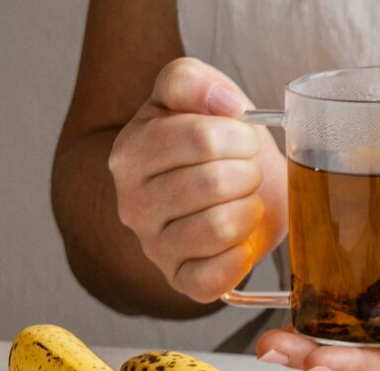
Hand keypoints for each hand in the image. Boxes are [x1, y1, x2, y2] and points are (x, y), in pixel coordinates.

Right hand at [108, 57, 287, 302]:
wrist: (236, 187)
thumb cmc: (217, 142)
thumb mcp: (199, 95)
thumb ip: (193, 81)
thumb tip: (221, 102)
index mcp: (131, 153)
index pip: (199, 139)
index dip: (237, 136)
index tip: (244, 139)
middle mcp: (132, 204)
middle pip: (212, 184)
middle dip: (247, 173)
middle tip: (247, 172)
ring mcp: (154, 247)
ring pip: (218, 228)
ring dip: (249, 211)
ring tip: (245, 201)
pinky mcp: (181, 282)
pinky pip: (214, 278)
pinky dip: (240, 258)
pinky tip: (241, 240)